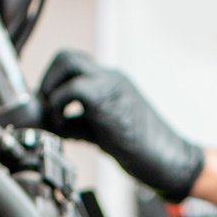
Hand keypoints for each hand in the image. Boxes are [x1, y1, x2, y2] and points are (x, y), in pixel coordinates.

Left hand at [40, 50, 205, 204]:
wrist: (171, 160)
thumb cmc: (142, 151)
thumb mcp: (100, 132)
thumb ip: (74, 123)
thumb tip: (45, 121)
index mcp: (110, 82)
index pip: (72, 64)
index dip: (51, 82)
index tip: (46, 105)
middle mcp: (110, 78)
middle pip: (66, 56)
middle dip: (47, 81)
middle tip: (46, 108)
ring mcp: (111, 86)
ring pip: (68, 62)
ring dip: (51, 89)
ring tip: (55, 118)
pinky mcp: (110, 102)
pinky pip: (74, 89)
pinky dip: (59, 106)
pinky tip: (64, 128)